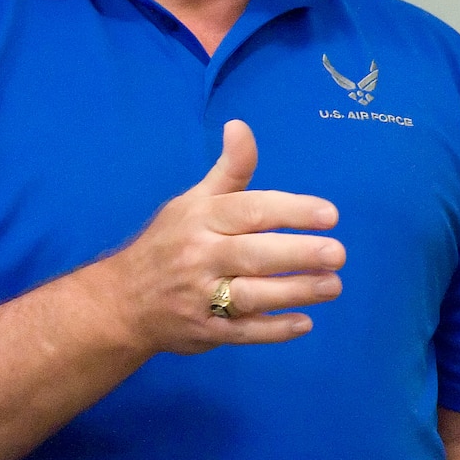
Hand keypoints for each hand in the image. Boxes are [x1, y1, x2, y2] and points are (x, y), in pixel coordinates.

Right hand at [96, 120, 344, 354]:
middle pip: (254, 254)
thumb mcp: (194, 201)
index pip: (251, 211)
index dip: (292, 211)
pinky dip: (274, 330)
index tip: (330, 214)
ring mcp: (200, 296)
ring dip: (295, 291)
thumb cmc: (170, 243)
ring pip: (251, 295)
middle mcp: (200, 256)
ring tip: (333, 285)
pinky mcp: (204, 331)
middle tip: (338, 253)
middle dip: (298, 254)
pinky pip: (243, 332)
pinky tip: (305, 323)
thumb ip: (229, 170)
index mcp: (202, 219)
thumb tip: (240, 126)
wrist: (121, 301)